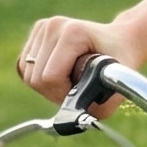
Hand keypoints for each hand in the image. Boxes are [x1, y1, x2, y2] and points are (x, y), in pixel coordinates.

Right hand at [16, 14, 142, 108]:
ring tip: (71, 80)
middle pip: (36, 78)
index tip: (83, 92)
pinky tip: (59, 73)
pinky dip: (39, 77)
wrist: (121, 39)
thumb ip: (101, 107)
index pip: (50, 78)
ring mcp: (43, 26)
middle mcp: (54, 26)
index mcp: (73, 33)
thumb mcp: (120, 86)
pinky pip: (24, 66)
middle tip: (78, 88)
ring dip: (47, 86)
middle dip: (55, 92)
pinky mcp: (37, 31)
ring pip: (27, 74)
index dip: (64, 94)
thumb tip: (76, 120)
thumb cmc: (122, 62)